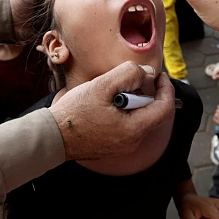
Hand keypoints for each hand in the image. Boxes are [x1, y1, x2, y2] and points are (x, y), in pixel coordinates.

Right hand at [49, 62, 175, 160]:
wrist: (52, 136)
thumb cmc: (74, 113)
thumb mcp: (102, 86)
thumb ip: (129, 74)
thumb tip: (148, 72)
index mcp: (134, 129)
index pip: (165, 107)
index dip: (166, 87)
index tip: (159, 74)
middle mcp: (132, 142)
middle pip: (152, 112)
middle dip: (146, 92)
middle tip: (130, 79)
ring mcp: (123, 146)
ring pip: (140, 118)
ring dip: (133, 101)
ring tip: (114, 91)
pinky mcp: (113, 146)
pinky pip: (128, 125)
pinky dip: (124, 111)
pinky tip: (107, 103)